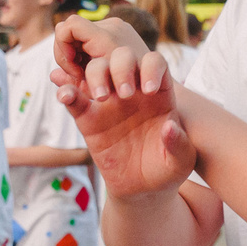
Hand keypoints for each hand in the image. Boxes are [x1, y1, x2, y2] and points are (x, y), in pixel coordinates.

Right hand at [51, 15, 192, 196]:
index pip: (155, 63)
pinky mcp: (89, 119)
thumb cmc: (167, 168)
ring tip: (101, 98)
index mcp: (159, 94)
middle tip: (125, 95)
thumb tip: (169, 126)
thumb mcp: (181, 161)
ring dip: (96, 76)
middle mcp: (133, 91)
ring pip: (97, 69)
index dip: (152, 68)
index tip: (149, 91)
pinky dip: (66, 91)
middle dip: (122, 67)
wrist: (142, 188)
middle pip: (123, 57)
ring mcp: (109, 102)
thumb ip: (179, 144)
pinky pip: (74, 98)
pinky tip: (65, 94)